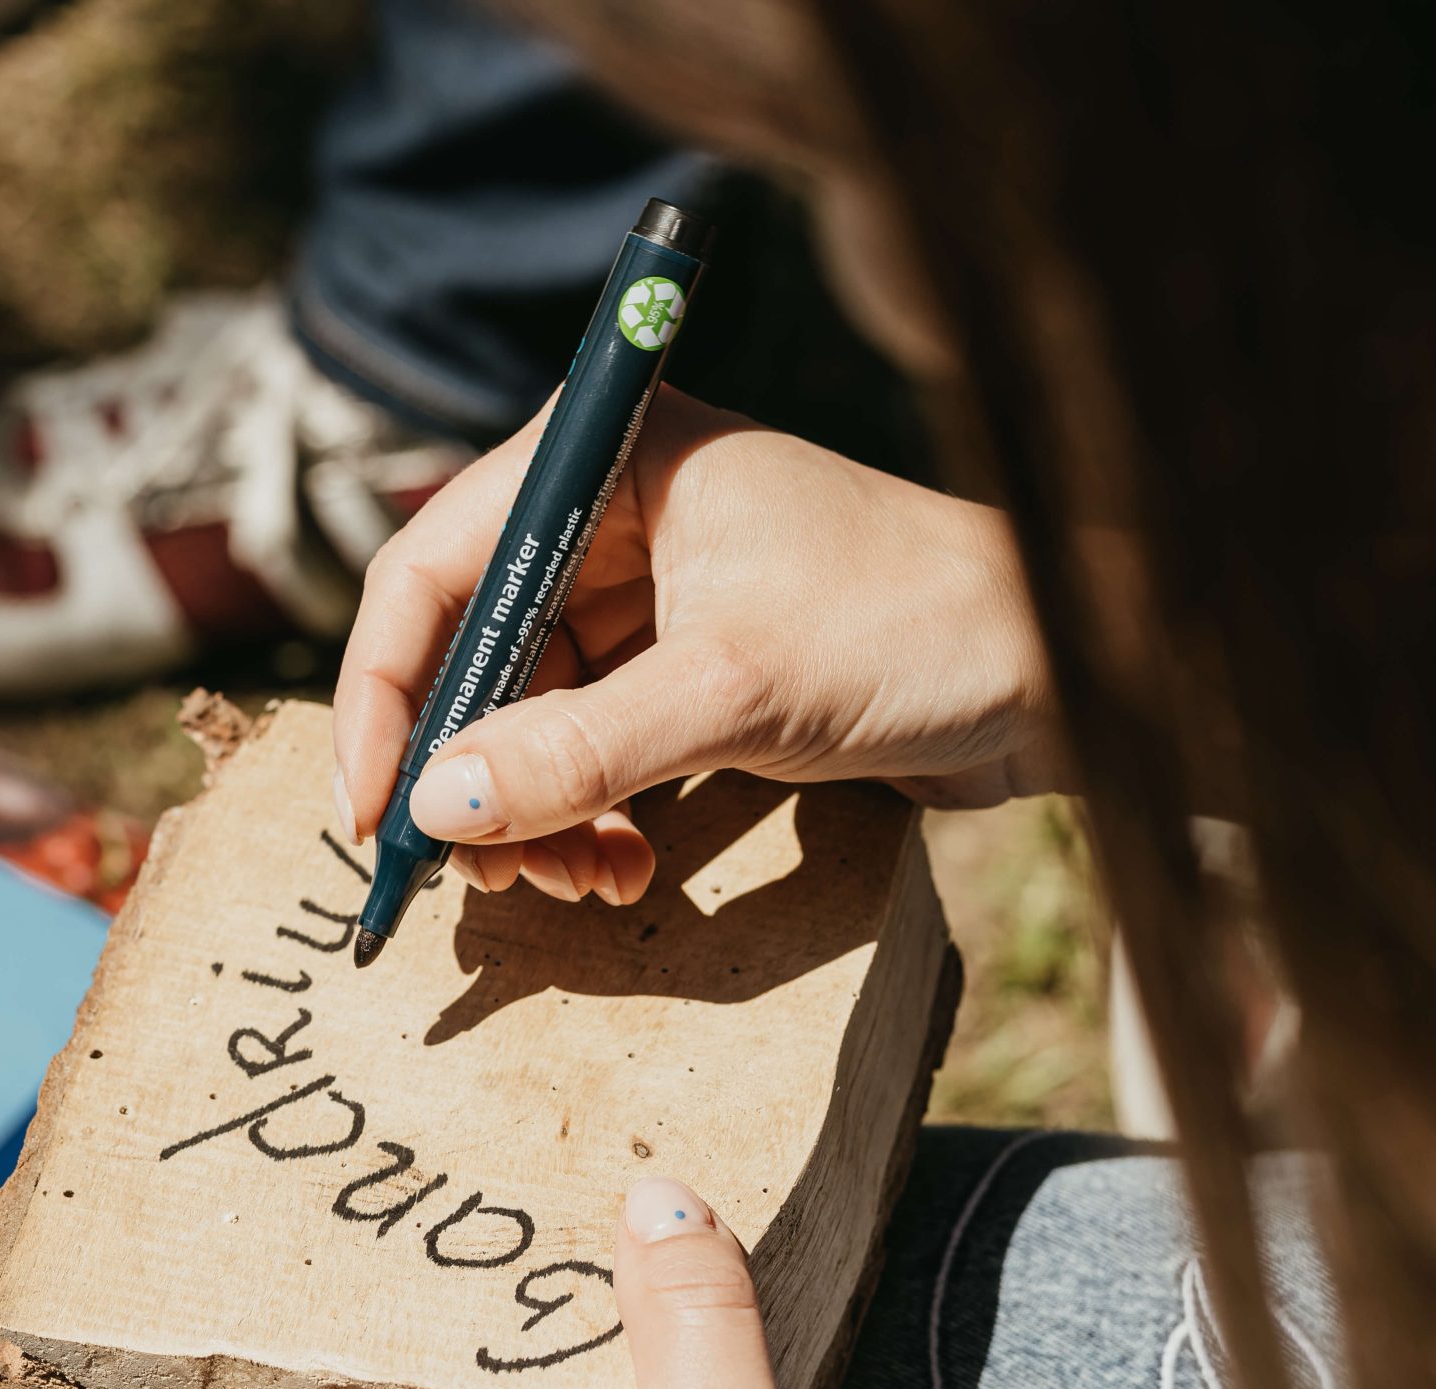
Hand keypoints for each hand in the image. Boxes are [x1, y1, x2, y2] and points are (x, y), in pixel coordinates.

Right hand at [332, 388, 1059, 903]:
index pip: (436, 570)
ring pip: (526, 714)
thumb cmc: (914, 627)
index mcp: (607, 459)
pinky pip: (588, 746)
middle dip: (471, 777)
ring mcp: (649, 594)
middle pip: (472, 653)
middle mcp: (611, 515)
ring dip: (534, 813)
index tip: (374, 811)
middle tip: (483, 877)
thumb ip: (577, 751)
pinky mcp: (686, 664)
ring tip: (582, 881)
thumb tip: (437, 810)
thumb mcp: (731, 692)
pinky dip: (588, 814)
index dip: (386, 696)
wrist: (1061, 668)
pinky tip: (623, 868)